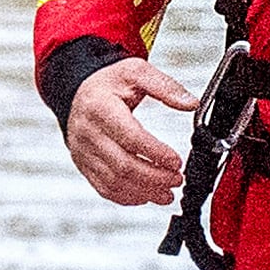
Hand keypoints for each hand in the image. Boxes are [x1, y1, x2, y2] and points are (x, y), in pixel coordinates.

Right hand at [64, 59, 194, 207]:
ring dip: (144, 191)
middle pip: (122, 165)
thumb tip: (191, 104)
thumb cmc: (108, 83)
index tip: (177, 161)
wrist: (78, 92)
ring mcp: (83, 152)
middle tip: (177, 179)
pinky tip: (147, 196)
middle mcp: (87, 133)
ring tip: (168, 193)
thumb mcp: (137, 72)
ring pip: (113, 181)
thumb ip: (165, 86)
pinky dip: (127, 196)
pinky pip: (103, 187)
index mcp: (100, 108)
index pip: (130, 137)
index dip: (155, 152)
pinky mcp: (84, 165)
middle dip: (154, 177)